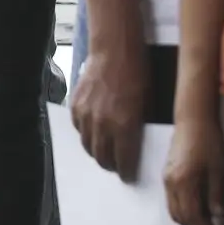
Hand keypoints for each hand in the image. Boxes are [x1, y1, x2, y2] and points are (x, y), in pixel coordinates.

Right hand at [71, 44, 147, 181]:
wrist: (114, 50)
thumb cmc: (138, 73)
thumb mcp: (149, 104)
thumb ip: (140, 128)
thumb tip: (137, 145)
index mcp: (124, 127)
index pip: (123, 162)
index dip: (127, 172)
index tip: (129, 175)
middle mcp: (102, 124)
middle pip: (102, 158)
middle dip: (111, 164)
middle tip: (116, 164)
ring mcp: (86, 114)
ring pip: (87, 146)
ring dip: (96, 150)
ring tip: (104, 148)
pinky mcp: (75, 104)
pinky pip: (77, 128)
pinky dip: (85, 132)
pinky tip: (93, 129)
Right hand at [164, 115, 223, 224]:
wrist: (193, 119)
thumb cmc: (208, 141)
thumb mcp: (218, 170)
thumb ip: (216, 196)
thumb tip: (219, 219)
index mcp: (183, 182)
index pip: (191, 216)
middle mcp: (170, 182)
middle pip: (178, 216)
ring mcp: (166, 177)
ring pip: (173, 209)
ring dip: (188, 219)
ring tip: (207, 222)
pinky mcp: (167, 173)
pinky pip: (171, 199)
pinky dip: (183, 209)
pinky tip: (198, 207)